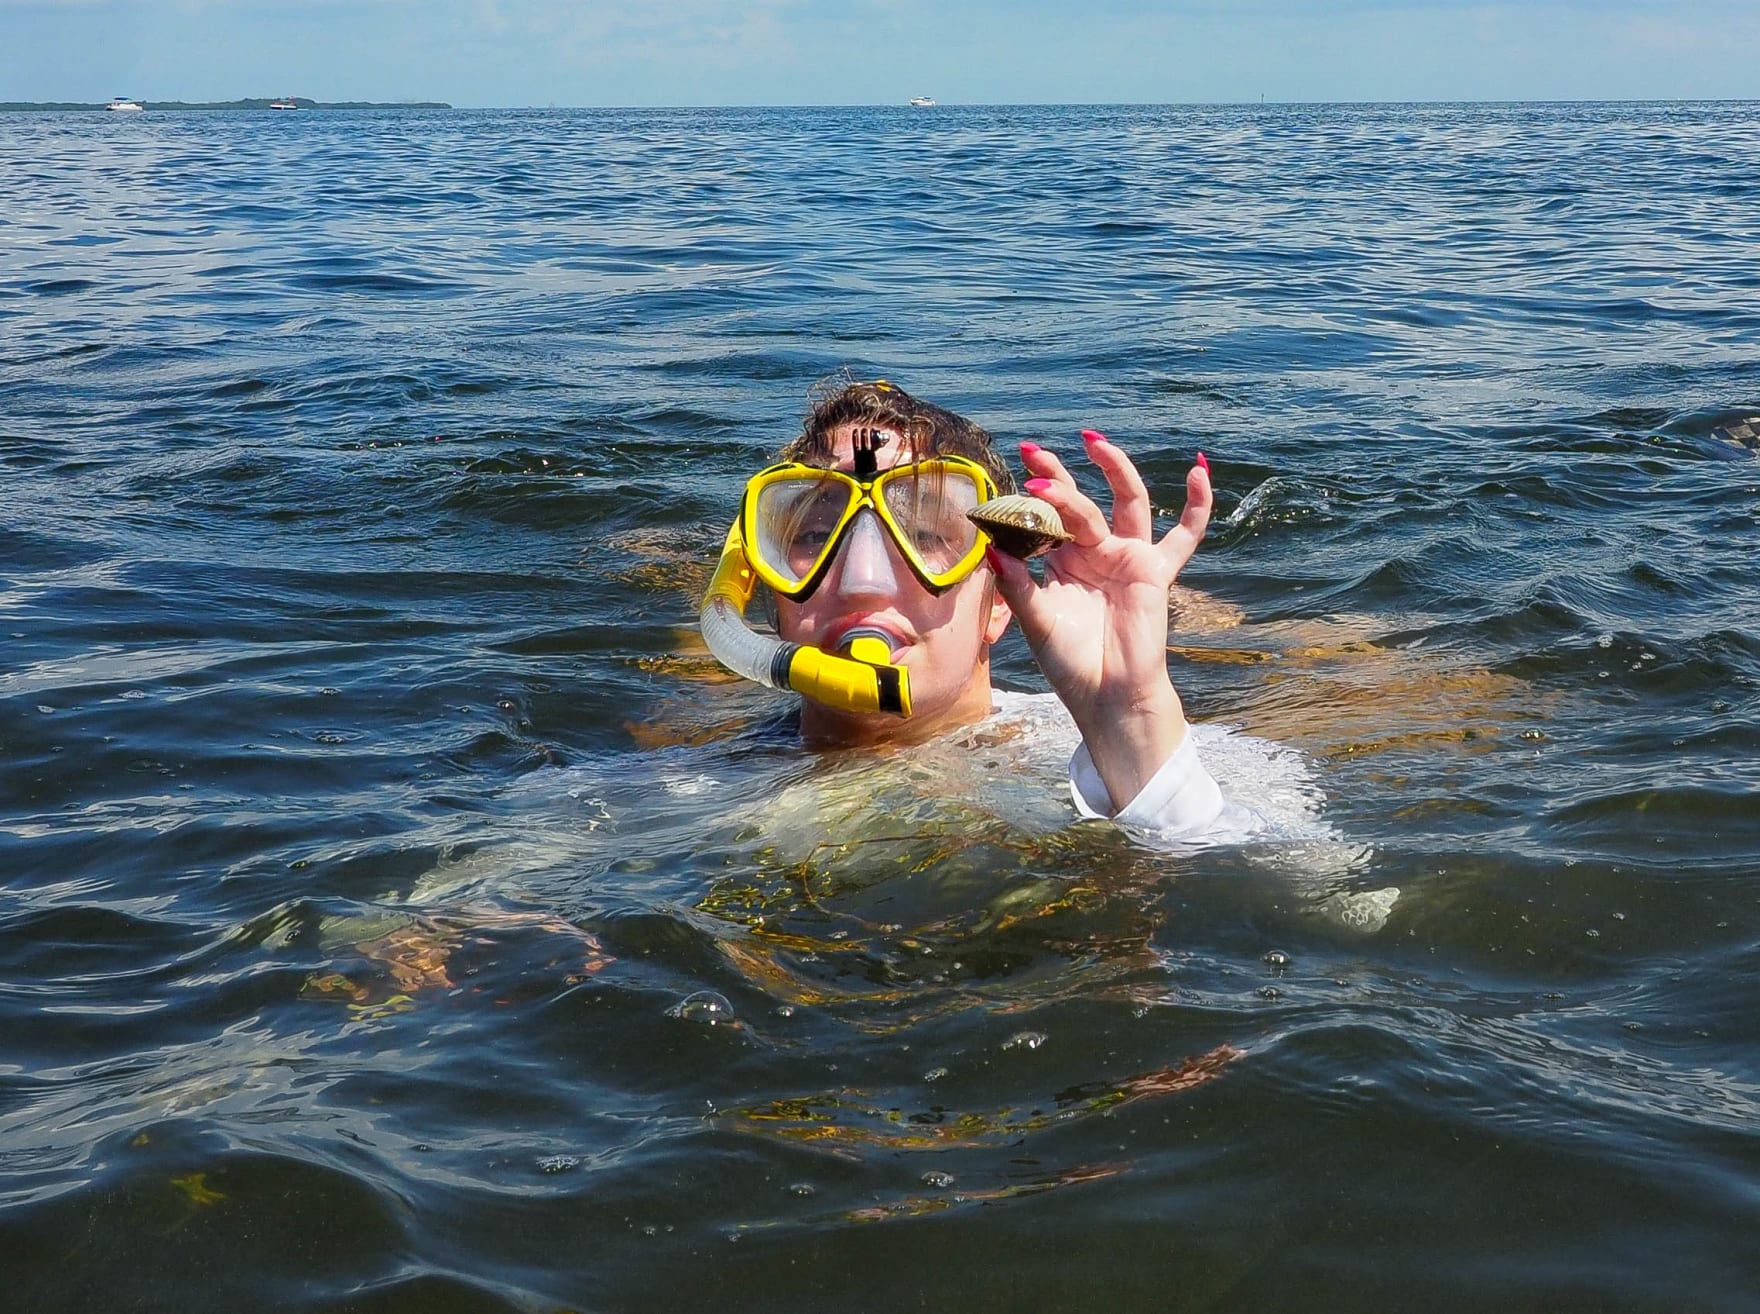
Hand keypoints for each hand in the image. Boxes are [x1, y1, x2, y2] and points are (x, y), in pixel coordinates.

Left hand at [986, 431, 1212, 810]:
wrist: (1109, 695)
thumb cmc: (1070, 664)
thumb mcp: (1037, 622)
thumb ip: (1017, 586)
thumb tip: (991, 547)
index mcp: (1059, 562)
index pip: (1045, 519)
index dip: (1029, 498)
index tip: (1009, 477)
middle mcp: (1093, 553)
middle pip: (1078, 502)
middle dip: (1057, 476)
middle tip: (1033, 452)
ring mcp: (1126, 557)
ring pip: (1126, 501)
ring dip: (1114, 469)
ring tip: (1095, 442)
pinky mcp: (1155, 570)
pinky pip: (1185, 534)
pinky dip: (1197, 504)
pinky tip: (1200, 471)